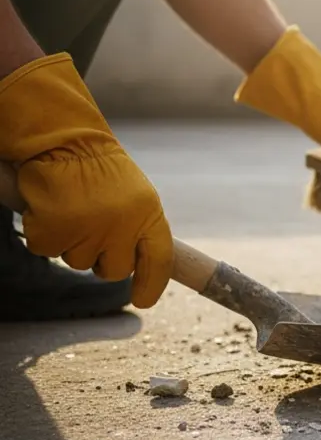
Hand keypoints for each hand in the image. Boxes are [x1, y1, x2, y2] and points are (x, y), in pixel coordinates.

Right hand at [0, 55, 173, 307]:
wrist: (61, 139)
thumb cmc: (96, 168)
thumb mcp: (133, 195)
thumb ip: (138, 228)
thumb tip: (139, 268)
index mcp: (149, 214)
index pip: (159, 260)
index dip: (152, 284)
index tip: (144, 300)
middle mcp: (123, 225)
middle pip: (114, 270)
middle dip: (100, 258)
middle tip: (90, 227)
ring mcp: (89, 229)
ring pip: (77, 261)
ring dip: (70, 242)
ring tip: (70, 208)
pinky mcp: (55, 230)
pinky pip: (47, 250)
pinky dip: (43, 233)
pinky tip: (48, 208)